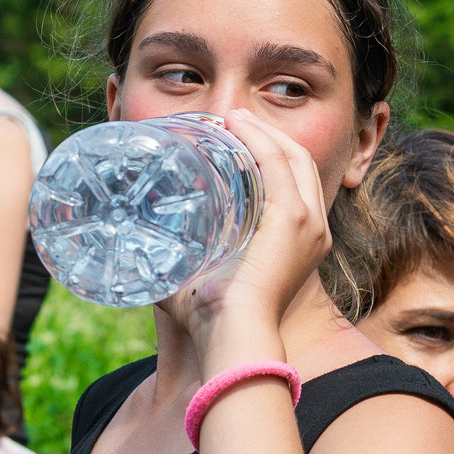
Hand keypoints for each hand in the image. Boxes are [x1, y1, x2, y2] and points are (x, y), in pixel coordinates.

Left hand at [171, 107, 330, 357]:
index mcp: (303, 243)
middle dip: (268, 134)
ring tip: (230, 117)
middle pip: (299, 162)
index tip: (235, 136)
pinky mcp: (293, 220)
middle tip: (231, 120)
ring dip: (261, 130)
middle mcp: (315, 229)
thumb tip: (139, 252)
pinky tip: (234, 125)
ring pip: (292, 156)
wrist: (232, 336)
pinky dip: (258, 138)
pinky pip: (278, 163)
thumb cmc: (213, 320)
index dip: (269, 153)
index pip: (296, 182)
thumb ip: (176, 264)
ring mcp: (308, 223)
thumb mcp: (200, 279)